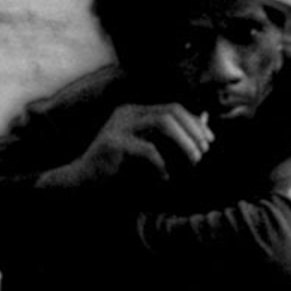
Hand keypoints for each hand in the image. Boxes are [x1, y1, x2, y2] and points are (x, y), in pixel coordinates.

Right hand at [60, 102, 210, 187]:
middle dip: (193, 132)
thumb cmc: (117, 168)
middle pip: (170, 111)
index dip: (195, 123)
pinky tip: (164, 177)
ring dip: (184, 143)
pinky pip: (147, 149)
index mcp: (134, 112)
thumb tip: (205, 121)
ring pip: (162, 122)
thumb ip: (172, 136)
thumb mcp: (149, 149)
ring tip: (193, 161)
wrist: (82, 182)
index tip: (208, 141)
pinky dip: (162, 164)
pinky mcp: (112, 143)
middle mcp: (126, 113)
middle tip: (203, 153)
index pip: (173, 108)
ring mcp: (117, 126)